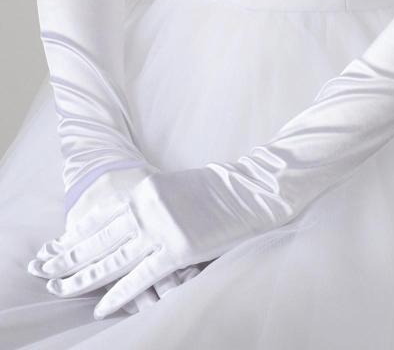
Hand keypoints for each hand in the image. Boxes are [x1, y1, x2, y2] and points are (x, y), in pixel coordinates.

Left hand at [28, 167, 204, 314]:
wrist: (247, 191)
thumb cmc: (213, 190)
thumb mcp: (173, 187)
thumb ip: (148, 202)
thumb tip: (127, 220)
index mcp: (143, 190)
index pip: (99, 217)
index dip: (75, 235)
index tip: (56, 247)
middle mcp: (146, 208)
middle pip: (99, 239)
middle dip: (70, 257)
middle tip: (46, 271)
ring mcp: (161, 229)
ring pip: (113, 259)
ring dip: (84, 277)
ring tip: (61, 289)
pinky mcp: (178, 250)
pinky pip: (141, 276)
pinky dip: (119, 294)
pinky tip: (101, 308)